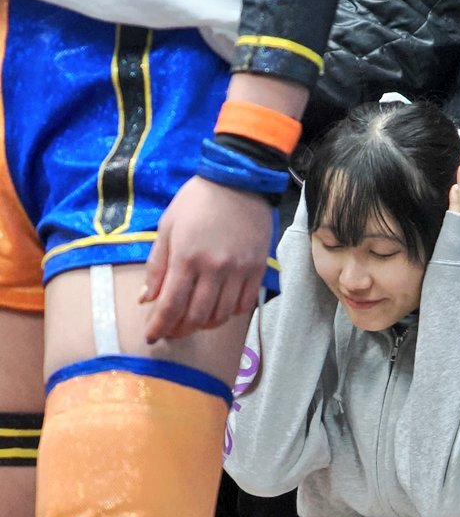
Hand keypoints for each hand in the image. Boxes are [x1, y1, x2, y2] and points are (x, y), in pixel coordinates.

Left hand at [140, 176, 273, 343]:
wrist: (239, 181)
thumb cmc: (197, 201)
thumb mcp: (167, 227)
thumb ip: (156, 266)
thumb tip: (146, 298)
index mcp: (187, 257)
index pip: (171, 305)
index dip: (159, 325)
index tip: (152, 336)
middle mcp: (214, 269)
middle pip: (196, 317)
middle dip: (180, 330)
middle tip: (171, 331)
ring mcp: (238, 272)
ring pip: (221, 316)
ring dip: (203, 325)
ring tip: (192, 321)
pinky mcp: (256, 271)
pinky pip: (243, 305)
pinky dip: (229, 314)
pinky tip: (218, 309)